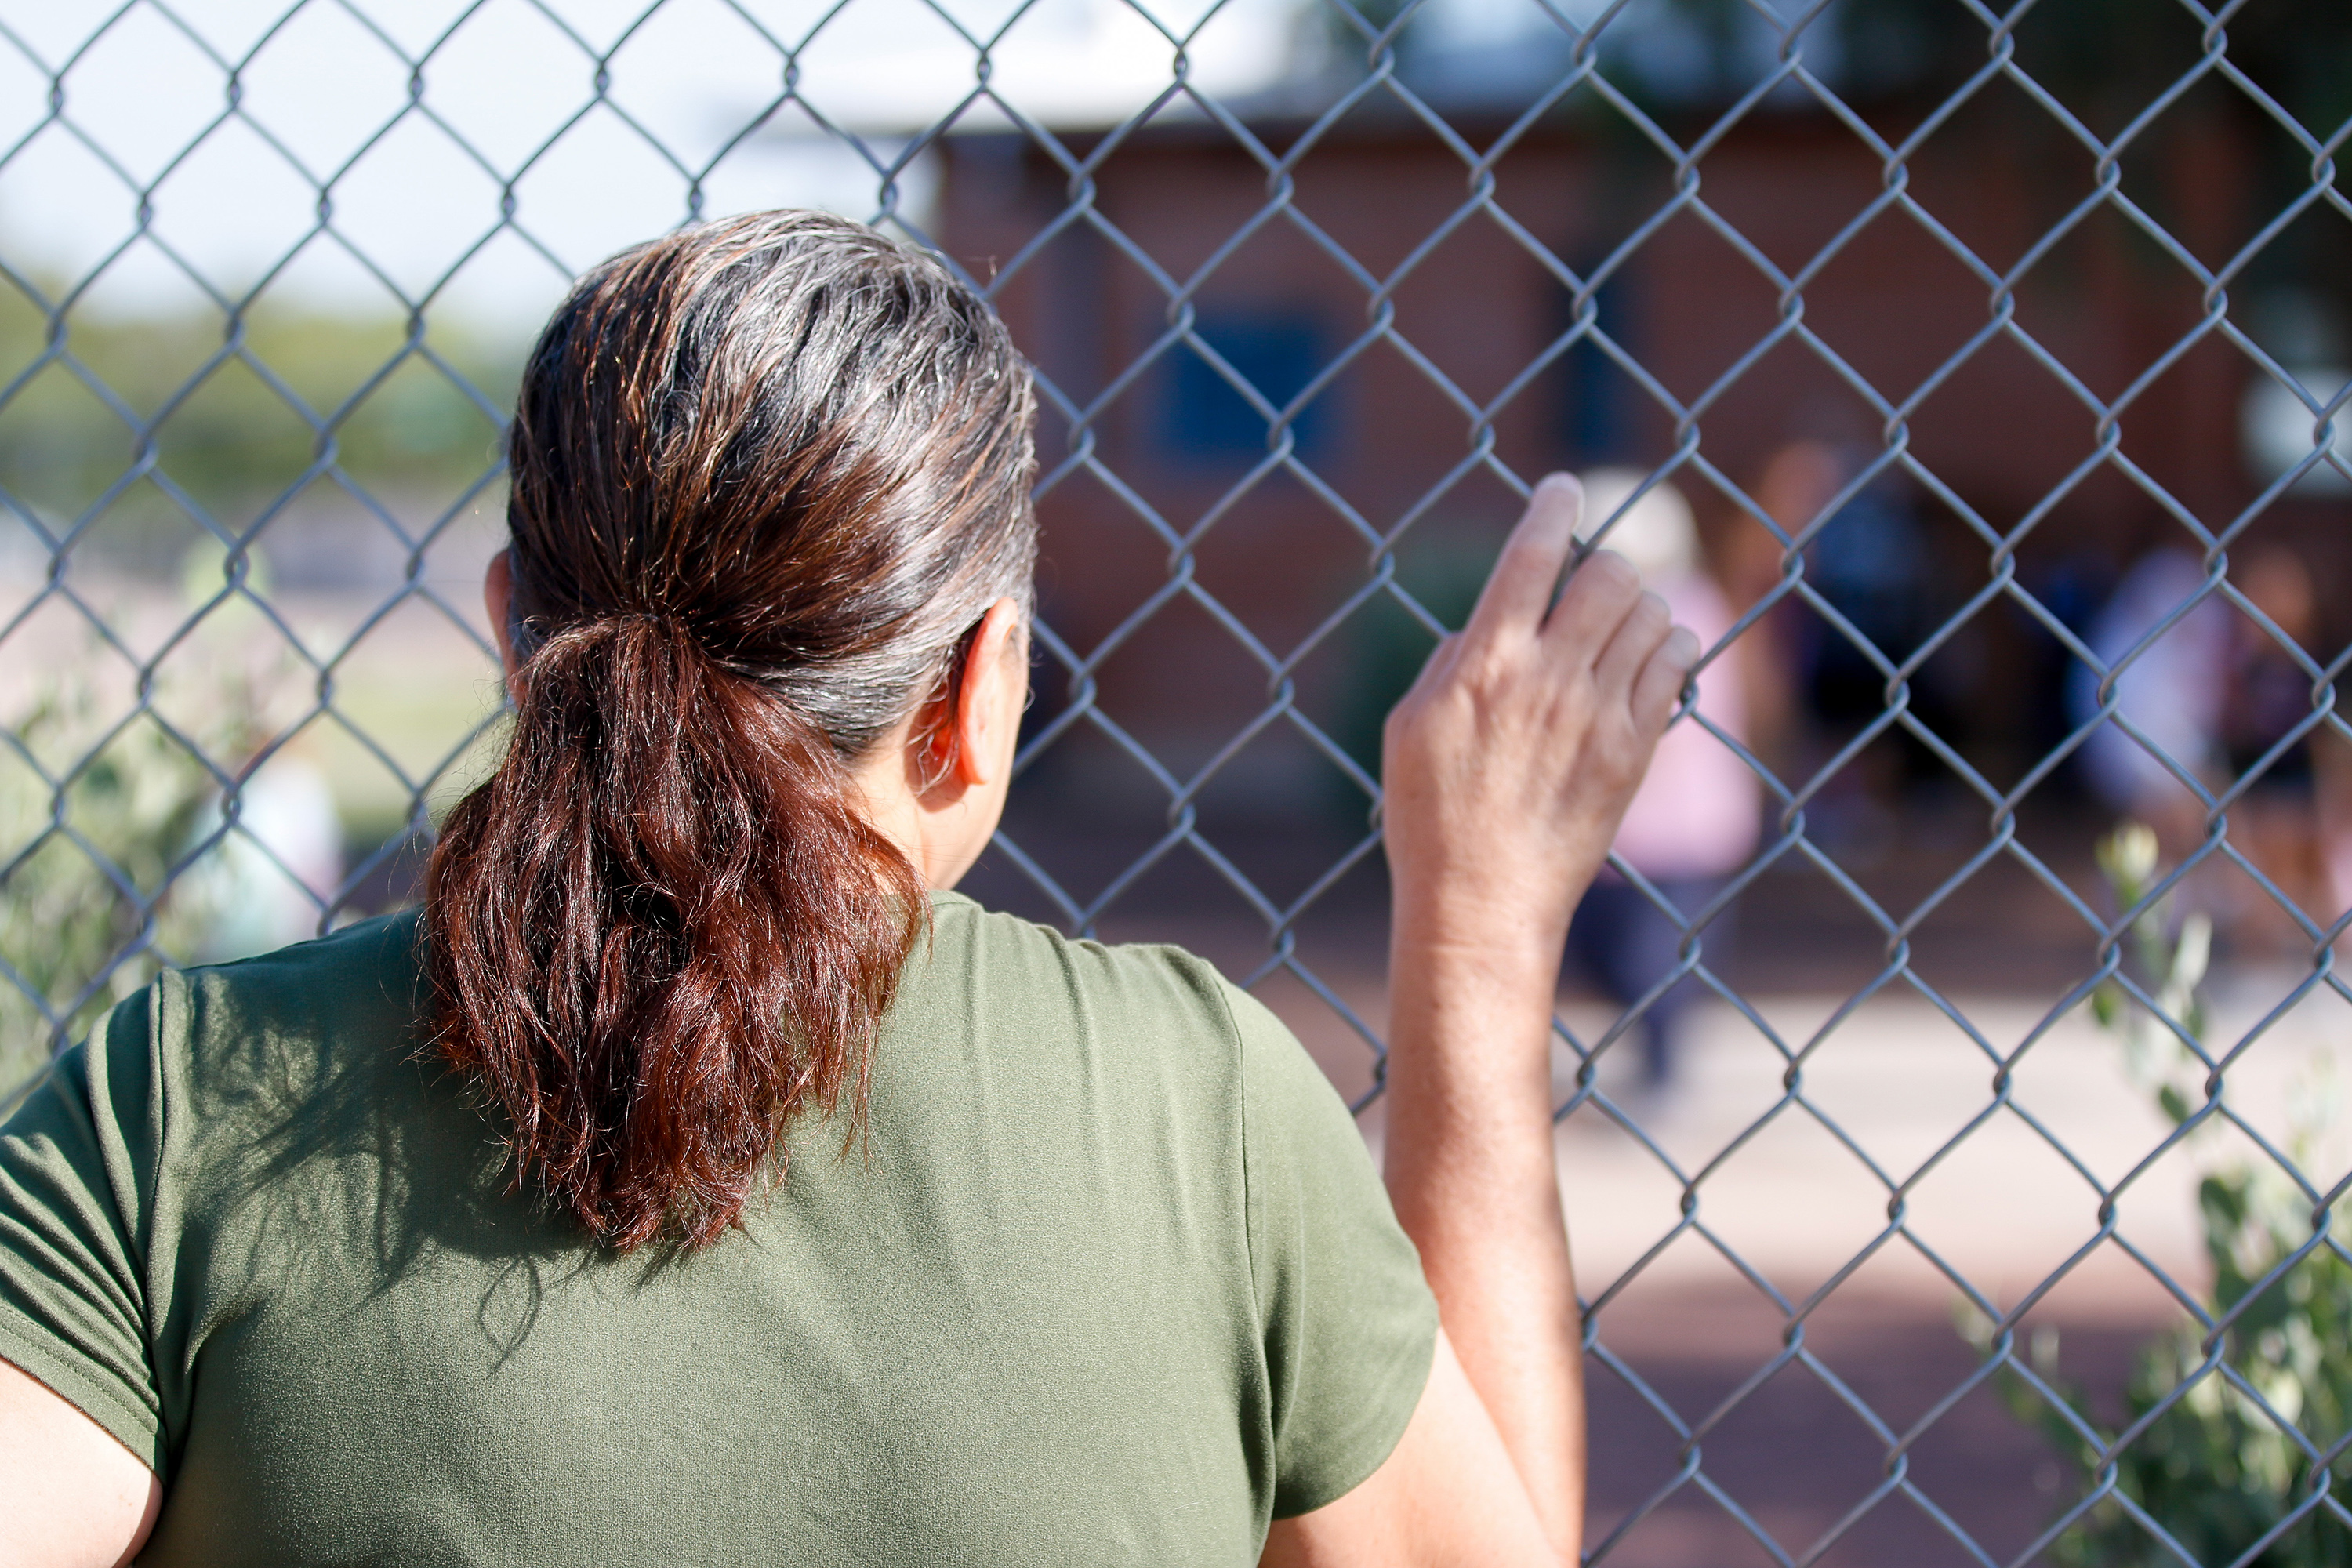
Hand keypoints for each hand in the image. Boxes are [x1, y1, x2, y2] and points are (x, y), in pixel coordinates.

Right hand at [1381, 473, 1697, 960]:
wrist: (1481, 903)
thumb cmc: (1431, 819)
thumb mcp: (1410, 728)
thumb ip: (1448, 663)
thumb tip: (1486, 623)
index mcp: (1483, 665)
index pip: (1529, 557)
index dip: (1550, 509)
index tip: (1561, 488)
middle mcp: (1547, 679)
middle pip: (1608, 575)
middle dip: (1606, 565)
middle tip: (1594, 584)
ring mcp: (1598, 715)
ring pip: (1652, 615)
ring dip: (1642, 607)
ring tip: (1625, 628)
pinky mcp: (1634, 751)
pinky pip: (1676, 668)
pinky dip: (1672, 650)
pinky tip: (1654, 661)